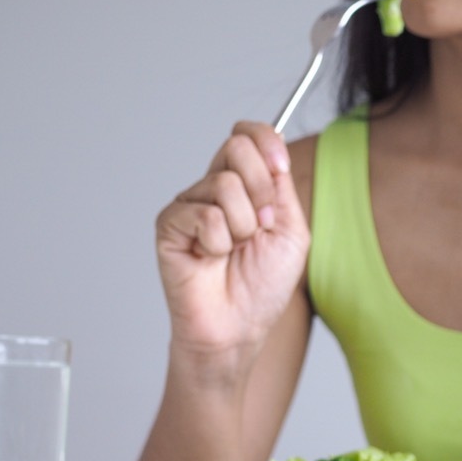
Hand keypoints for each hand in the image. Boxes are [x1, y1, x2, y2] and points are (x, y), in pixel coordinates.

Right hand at [155, 122, 309, 359]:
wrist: (239, 325)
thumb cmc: (264, 285)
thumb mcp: (292, 231)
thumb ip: (281, 188)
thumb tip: (271, 149)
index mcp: (246, 185)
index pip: (249, 135)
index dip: (266, 141)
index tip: (281, 167)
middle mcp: (215, 188)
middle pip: (236, 148)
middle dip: (261, 191)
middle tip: (260, 227)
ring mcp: (190, 204)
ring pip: (224, 185)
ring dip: (242, 226)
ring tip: (234, 251)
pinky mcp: (169, 224)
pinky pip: (204, 215)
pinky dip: (219, 242)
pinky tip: (211, 258)